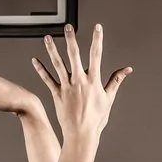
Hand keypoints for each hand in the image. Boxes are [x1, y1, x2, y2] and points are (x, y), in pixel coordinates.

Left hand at [33, 24, 130, 139]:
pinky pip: (47, 79)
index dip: (97, 40)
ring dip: (52, 50)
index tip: (97, 28)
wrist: (81, 134)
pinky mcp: (57, 94)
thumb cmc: (96, 119)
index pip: (96, 55)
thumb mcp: (108, 98)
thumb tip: (127, 69)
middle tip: (68, 27)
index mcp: (93, 81)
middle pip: (74, 55)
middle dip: (71, 40)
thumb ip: (116, 80)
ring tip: (47, 38)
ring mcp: (66, 87)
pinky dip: (40, 69)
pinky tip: (35, 60)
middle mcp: (79, 81)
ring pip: (58, 64)